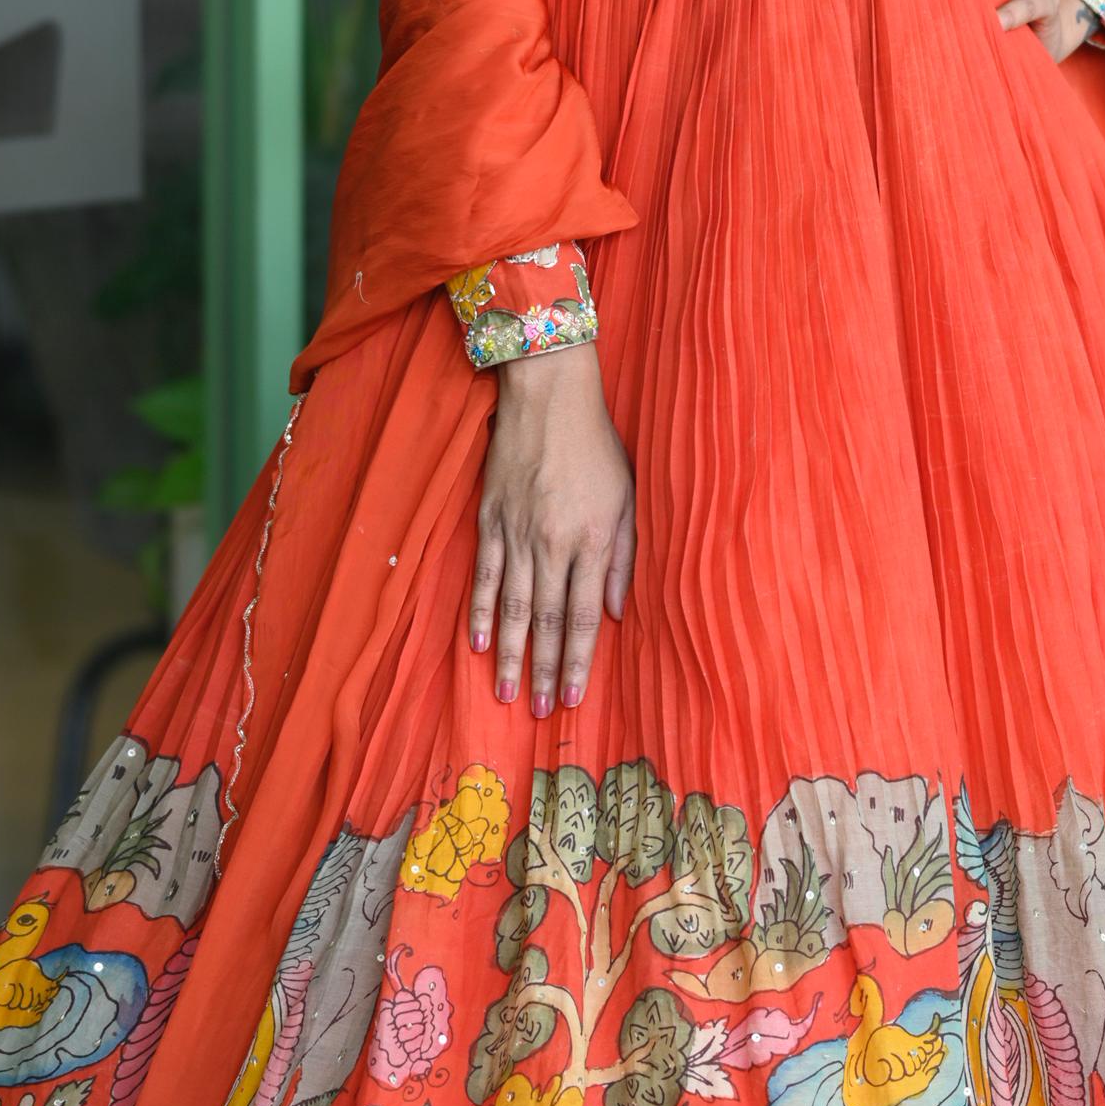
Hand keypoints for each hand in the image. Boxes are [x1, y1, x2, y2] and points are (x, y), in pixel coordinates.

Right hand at [470, 343, 633, 717]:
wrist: (547, 393)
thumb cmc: (597, 444)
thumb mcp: (629, 497)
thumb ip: (625, 556)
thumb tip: (618, 612)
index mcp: (593, 539)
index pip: (585, 615)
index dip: (578, 661)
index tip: (574, 698)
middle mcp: (553, 542)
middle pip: (547, 620)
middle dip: (544, 670)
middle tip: (539, 712)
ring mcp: (517, 532)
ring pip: (510, 606)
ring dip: (508, 654)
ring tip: (505, 693)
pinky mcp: (489, 518)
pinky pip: (483, 573)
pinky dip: (477, 610)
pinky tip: (475, 642)